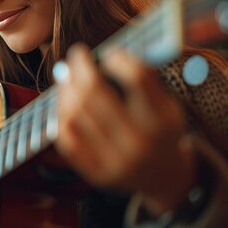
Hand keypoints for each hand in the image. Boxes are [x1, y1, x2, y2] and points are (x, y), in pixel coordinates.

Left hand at [55, 44, 195, 213]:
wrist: (160, 175)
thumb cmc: (158, 129)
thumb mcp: (165, 104)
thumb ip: (143, 79)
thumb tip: (104, 53)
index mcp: (162, 120)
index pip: (138, 78)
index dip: (119, 59)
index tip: (109, 51)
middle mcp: (139, 142)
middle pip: (96, 93)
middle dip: (81, 68)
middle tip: (77, 54)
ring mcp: (115, 161)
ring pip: (76, 113)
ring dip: (66, 88)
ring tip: (66, 74)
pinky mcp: (95, 172)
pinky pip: (66, 137)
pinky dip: (61, 114)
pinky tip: (63, 99)